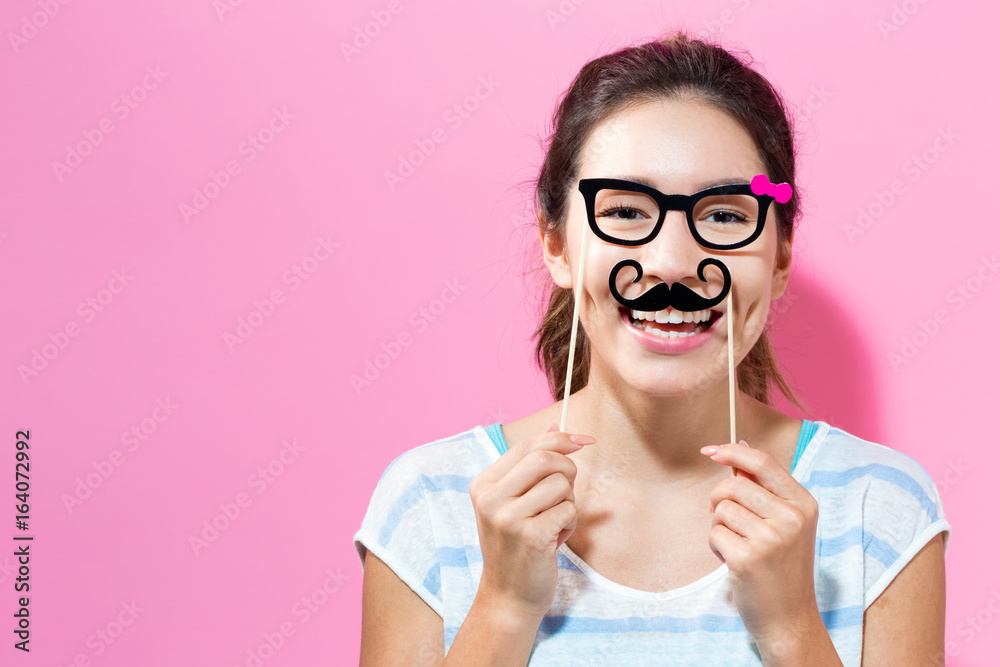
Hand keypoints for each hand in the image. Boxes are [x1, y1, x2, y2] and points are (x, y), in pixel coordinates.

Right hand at [469, 423, 594, 619]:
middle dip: (568, 470)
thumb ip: (530, 465)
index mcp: (483, 484)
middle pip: (546, 458)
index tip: (585, 440)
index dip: (561, 438)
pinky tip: (555, 540)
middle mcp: (489, 497)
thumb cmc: (516, 547)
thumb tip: (555, 425)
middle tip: (566, 494)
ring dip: (568, 504)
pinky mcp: (529, 536)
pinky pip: (568, 510)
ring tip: (553, 524)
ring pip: (561, 484)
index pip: (528, 445)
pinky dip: (569, 523)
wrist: (508, 598)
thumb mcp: (515, 502)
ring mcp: (507, 517)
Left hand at [700, 440, 821, 645]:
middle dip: (718, 498)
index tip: (710, 450)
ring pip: (721, 509)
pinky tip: (733, 561)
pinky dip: (716, 546)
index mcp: (804, 504)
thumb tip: (740, 445)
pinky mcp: (749, 558)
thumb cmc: (781, 567)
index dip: (733, 451)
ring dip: (719, 526)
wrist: (789, 618)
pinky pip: (714, 534)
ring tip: (737, 545)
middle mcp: (792, 518)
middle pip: (734, 484)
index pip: (764, 463)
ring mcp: (772, 538)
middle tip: (725, 520)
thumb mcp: (785, 523)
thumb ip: (764, 487)